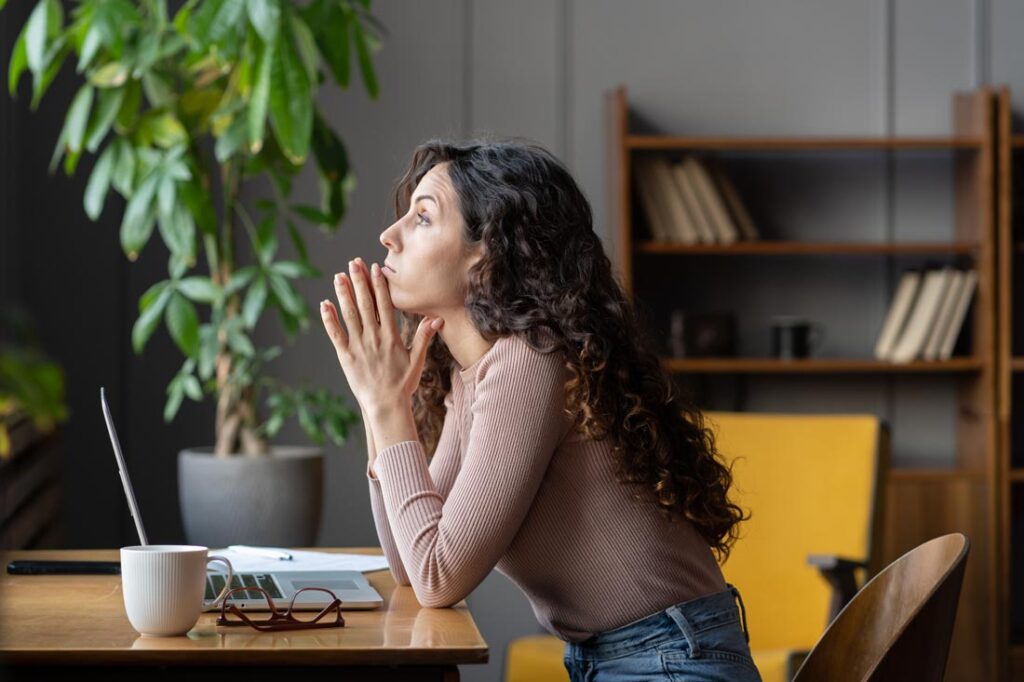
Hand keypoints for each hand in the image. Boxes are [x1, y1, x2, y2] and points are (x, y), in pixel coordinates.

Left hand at [319, 257, 443, 413]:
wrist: (386, 405)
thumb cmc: (403, 384)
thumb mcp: (417, 360)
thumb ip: (424, 337)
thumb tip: (437, 318)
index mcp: (391, 337)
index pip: (385, 305)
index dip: (379, 285)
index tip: (376, 268)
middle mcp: (374, 338)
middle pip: (365, 304)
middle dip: (359, 281)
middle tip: (354, 262)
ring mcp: (358, 346)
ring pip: (349, 315)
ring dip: (343, 294)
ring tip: (339, 276)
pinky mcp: (346, 356)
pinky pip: (336, 334)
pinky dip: (329, 319)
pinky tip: (325, 304)